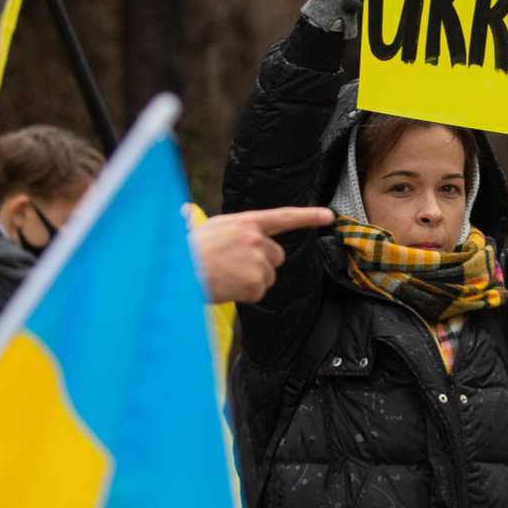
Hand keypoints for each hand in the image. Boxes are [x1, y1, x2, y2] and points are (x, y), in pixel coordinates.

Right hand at [193, 206, 334, 302]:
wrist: (179, 273)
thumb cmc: (185, 252)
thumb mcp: (201, 228)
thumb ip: (209, 222)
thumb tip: (183, 212)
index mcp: (246, 222)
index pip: (284, 217)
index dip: (308, 216)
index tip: (329, 216)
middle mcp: (256, 238)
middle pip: (276, 257)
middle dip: (261, 265)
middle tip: (234, 267)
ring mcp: (257, 260)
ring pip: (267, 277)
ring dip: (251, 281)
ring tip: (226, 277)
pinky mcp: (255, 282)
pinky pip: (258, 293)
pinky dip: (245, 295)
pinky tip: (228, 288)